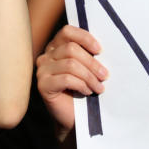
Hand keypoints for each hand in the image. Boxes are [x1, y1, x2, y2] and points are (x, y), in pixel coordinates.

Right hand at [36, 25, 107, 139]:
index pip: (67, 32)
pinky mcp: (42, 85)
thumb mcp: (87, 68)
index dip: (85, 38)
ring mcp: (42, 70)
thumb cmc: (83, 90)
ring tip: (99, 87)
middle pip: (71, 49)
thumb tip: (101, 47)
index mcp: (56, 47)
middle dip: (92, 63)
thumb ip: (88, 54)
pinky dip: (81, 85)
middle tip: (105, 75)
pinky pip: (66, 79)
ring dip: (89, 76)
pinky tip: (88, 91)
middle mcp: (46, 56)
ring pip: (70, 64)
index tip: (100, 50)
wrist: (74, 117)